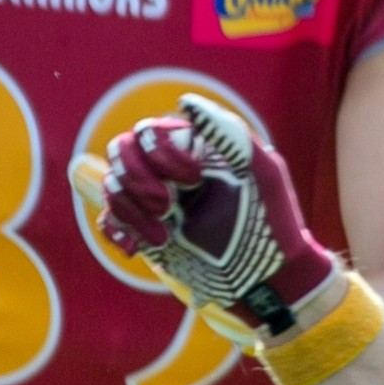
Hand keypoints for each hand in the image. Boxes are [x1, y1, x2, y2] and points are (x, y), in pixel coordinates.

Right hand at [86, 97, 345, 349]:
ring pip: (112, 187)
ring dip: (132, 212)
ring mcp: (156, 202)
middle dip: (138, 182)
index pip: (149, 131)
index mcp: (196, 148)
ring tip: (165, 237)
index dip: (162, 155)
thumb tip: (184, 102)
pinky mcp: (146, 233)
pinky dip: (117, 231)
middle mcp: (171, 170)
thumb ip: (230, 133)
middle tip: (169, 209)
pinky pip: (108, 221)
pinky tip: (138, 247)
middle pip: (120, 152)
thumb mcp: (265, 174)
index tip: (195, 182)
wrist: (268, 281)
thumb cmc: (275, 224)